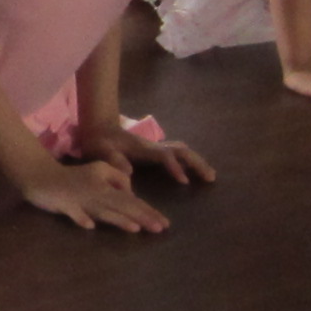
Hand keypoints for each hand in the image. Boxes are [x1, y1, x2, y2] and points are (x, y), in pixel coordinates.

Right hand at [16, 155, 169, 233]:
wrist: (41, 176)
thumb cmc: (73, 177)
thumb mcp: (99, 170)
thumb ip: (117, 178)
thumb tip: (131, 194)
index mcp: (104, 184)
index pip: (130, 199)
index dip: (147, 210)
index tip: (164, 223)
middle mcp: (95, 192)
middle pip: (121, 206)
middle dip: (141, 217)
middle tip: (159, 228)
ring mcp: (79, 200)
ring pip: (102, 211)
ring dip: (117, 219)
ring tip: (135, 228)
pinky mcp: (63, 205)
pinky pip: (73, 213)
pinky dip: (81, 218)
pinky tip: (89, 225)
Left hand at [74, 118, 213, 188]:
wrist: (99, 128)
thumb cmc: (99, 142)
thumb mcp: (101, 151)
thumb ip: (113, 160)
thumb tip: (128, 172)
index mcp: (143, 148)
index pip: (164, 156)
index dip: (175, 167)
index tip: (184, 182)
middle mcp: (154, 146)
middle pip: (181, 151)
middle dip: (197, 163)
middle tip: (211, 178)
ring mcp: (156, 148)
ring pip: (183, 151)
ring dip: (197, 162)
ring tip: (211, 176)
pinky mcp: (155, 152)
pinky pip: (177, 155)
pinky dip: (190, 162)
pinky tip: (196, 172)